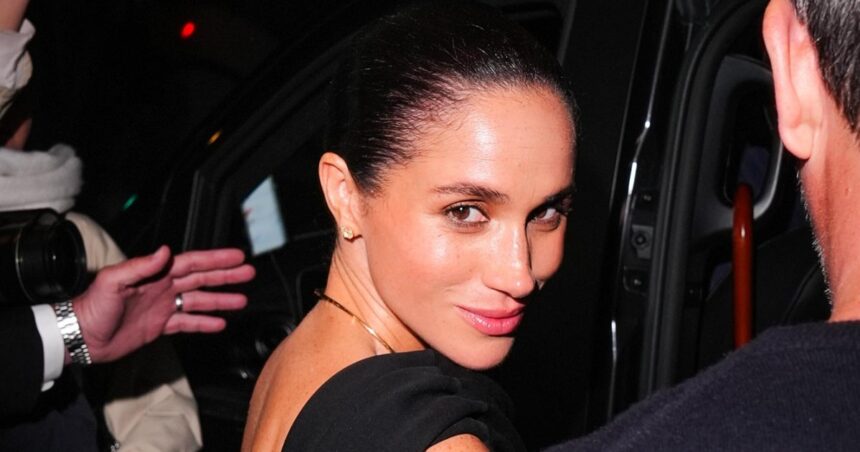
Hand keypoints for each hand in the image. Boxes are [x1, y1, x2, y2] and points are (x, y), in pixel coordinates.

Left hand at [72, 245, 254, 362]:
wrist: (81, 337)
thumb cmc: (92, 307)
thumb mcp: (113, 281)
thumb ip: (141, 266)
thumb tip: (165, 251)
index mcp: (155, 274)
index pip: (192, 263)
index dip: (215, 259)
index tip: (236, 256)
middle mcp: (163, 287)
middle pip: (201, 278)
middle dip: (226, 275)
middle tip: (248, 272)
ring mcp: (163, 306)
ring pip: (199, 300)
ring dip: (220, 299)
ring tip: (241, 300)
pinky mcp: (160, 326)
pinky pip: (187, 322)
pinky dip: (204, 322)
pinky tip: (220, 324)